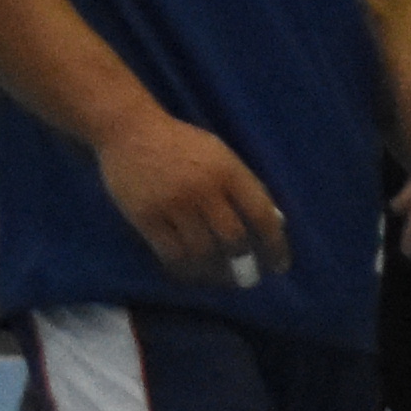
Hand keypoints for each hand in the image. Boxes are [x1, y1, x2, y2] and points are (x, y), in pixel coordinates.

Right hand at [92, 108, 291, 286]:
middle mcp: (203, 189)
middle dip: (245, 264)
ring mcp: (173, 204)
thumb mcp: (221, 155)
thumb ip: (245, 185)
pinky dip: (185, 269)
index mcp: (228, 170)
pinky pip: (171, 254)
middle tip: (248, 279)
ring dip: (215, 272)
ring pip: (202, 252)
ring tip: (222, 279)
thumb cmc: (182, 144)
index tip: (279, 266)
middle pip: (233, 239)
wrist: (130, 131)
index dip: (274, 244)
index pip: (260, 213)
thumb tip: (272, 222)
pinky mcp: (146, 218)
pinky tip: (193, 272)